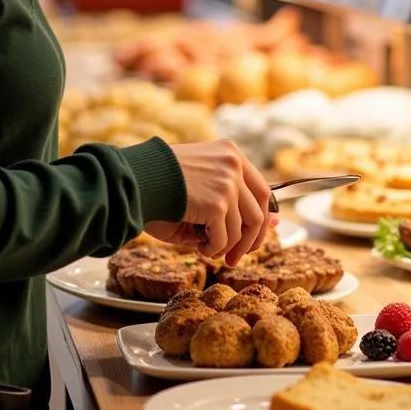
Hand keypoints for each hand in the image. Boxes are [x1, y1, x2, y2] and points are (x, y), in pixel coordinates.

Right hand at [149, 139, 272, 264]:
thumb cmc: (161, 181)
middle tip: (235, 257)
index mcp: (230, 152)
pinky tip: (199, 248)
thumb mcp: (202, 184)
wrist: (137, 178)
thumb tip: (273, 223)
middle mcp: (233, 164)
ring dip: (228, 247)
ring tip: (210, 252)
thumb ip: (232, 200)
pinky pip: (223, 238)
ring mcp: (227, 183)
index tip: (253, 236)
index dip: (262, 216)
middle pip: (259, 210)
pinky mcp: (217, 203)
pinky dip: (213, 250)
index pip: (261, 189)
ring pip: (242, 229)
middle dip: (250, 239)